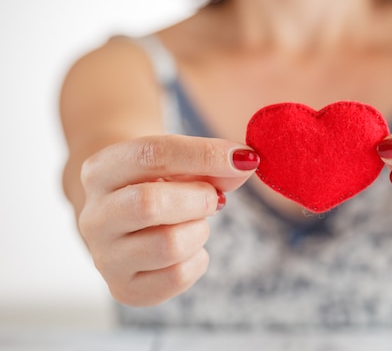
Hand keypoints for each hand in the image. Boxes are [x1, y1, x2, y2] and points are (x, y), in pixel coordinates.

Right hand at [78, 135, 258, 305]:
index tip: (243, 159)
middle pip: (149, 204)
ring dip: (198, 231)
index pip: (152, 155)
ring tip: (194, 223)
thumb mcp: (179, 163)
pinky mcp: (124, 289)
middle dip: (198, 199)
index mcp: (100, 170)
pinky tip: (189, 249)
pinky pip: (177, 277)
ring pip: (168, 245)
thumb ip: (212, 162)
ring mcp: (105, 257)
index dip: (204, 155)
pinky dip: (197, 260)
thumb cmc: (158, 182)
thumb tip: (245, 164)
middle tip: (214, 199)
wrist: (126, 216)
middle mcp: (94, 216)